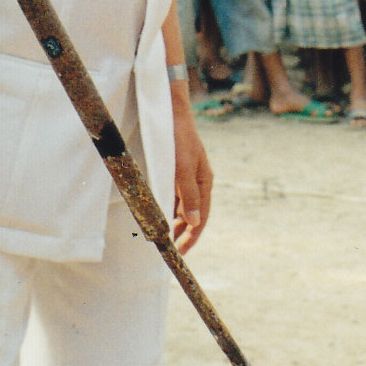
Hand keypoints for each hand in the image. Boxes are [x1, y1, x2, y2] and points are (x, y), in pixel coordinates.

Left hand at [171, 88, 212, 252]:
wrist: (171, 113)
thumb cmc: (178, 139)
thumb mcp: (183, 168)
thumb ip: (188, 195)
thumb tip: (193, 221)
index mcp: (204, 182)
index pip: (200, 216)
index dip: (192, 236)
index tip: (181, 252)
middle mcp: (198, 181)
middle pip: (193, 214)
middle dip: (184, 232)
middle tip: (171, 248)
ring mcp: (187, 176)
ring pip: (183, 206)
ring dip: (175, 222)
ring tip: (164, 236)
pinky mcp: (176, 171)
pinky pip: (174, 196)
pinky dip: (169, 208)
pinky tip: (160, 214)